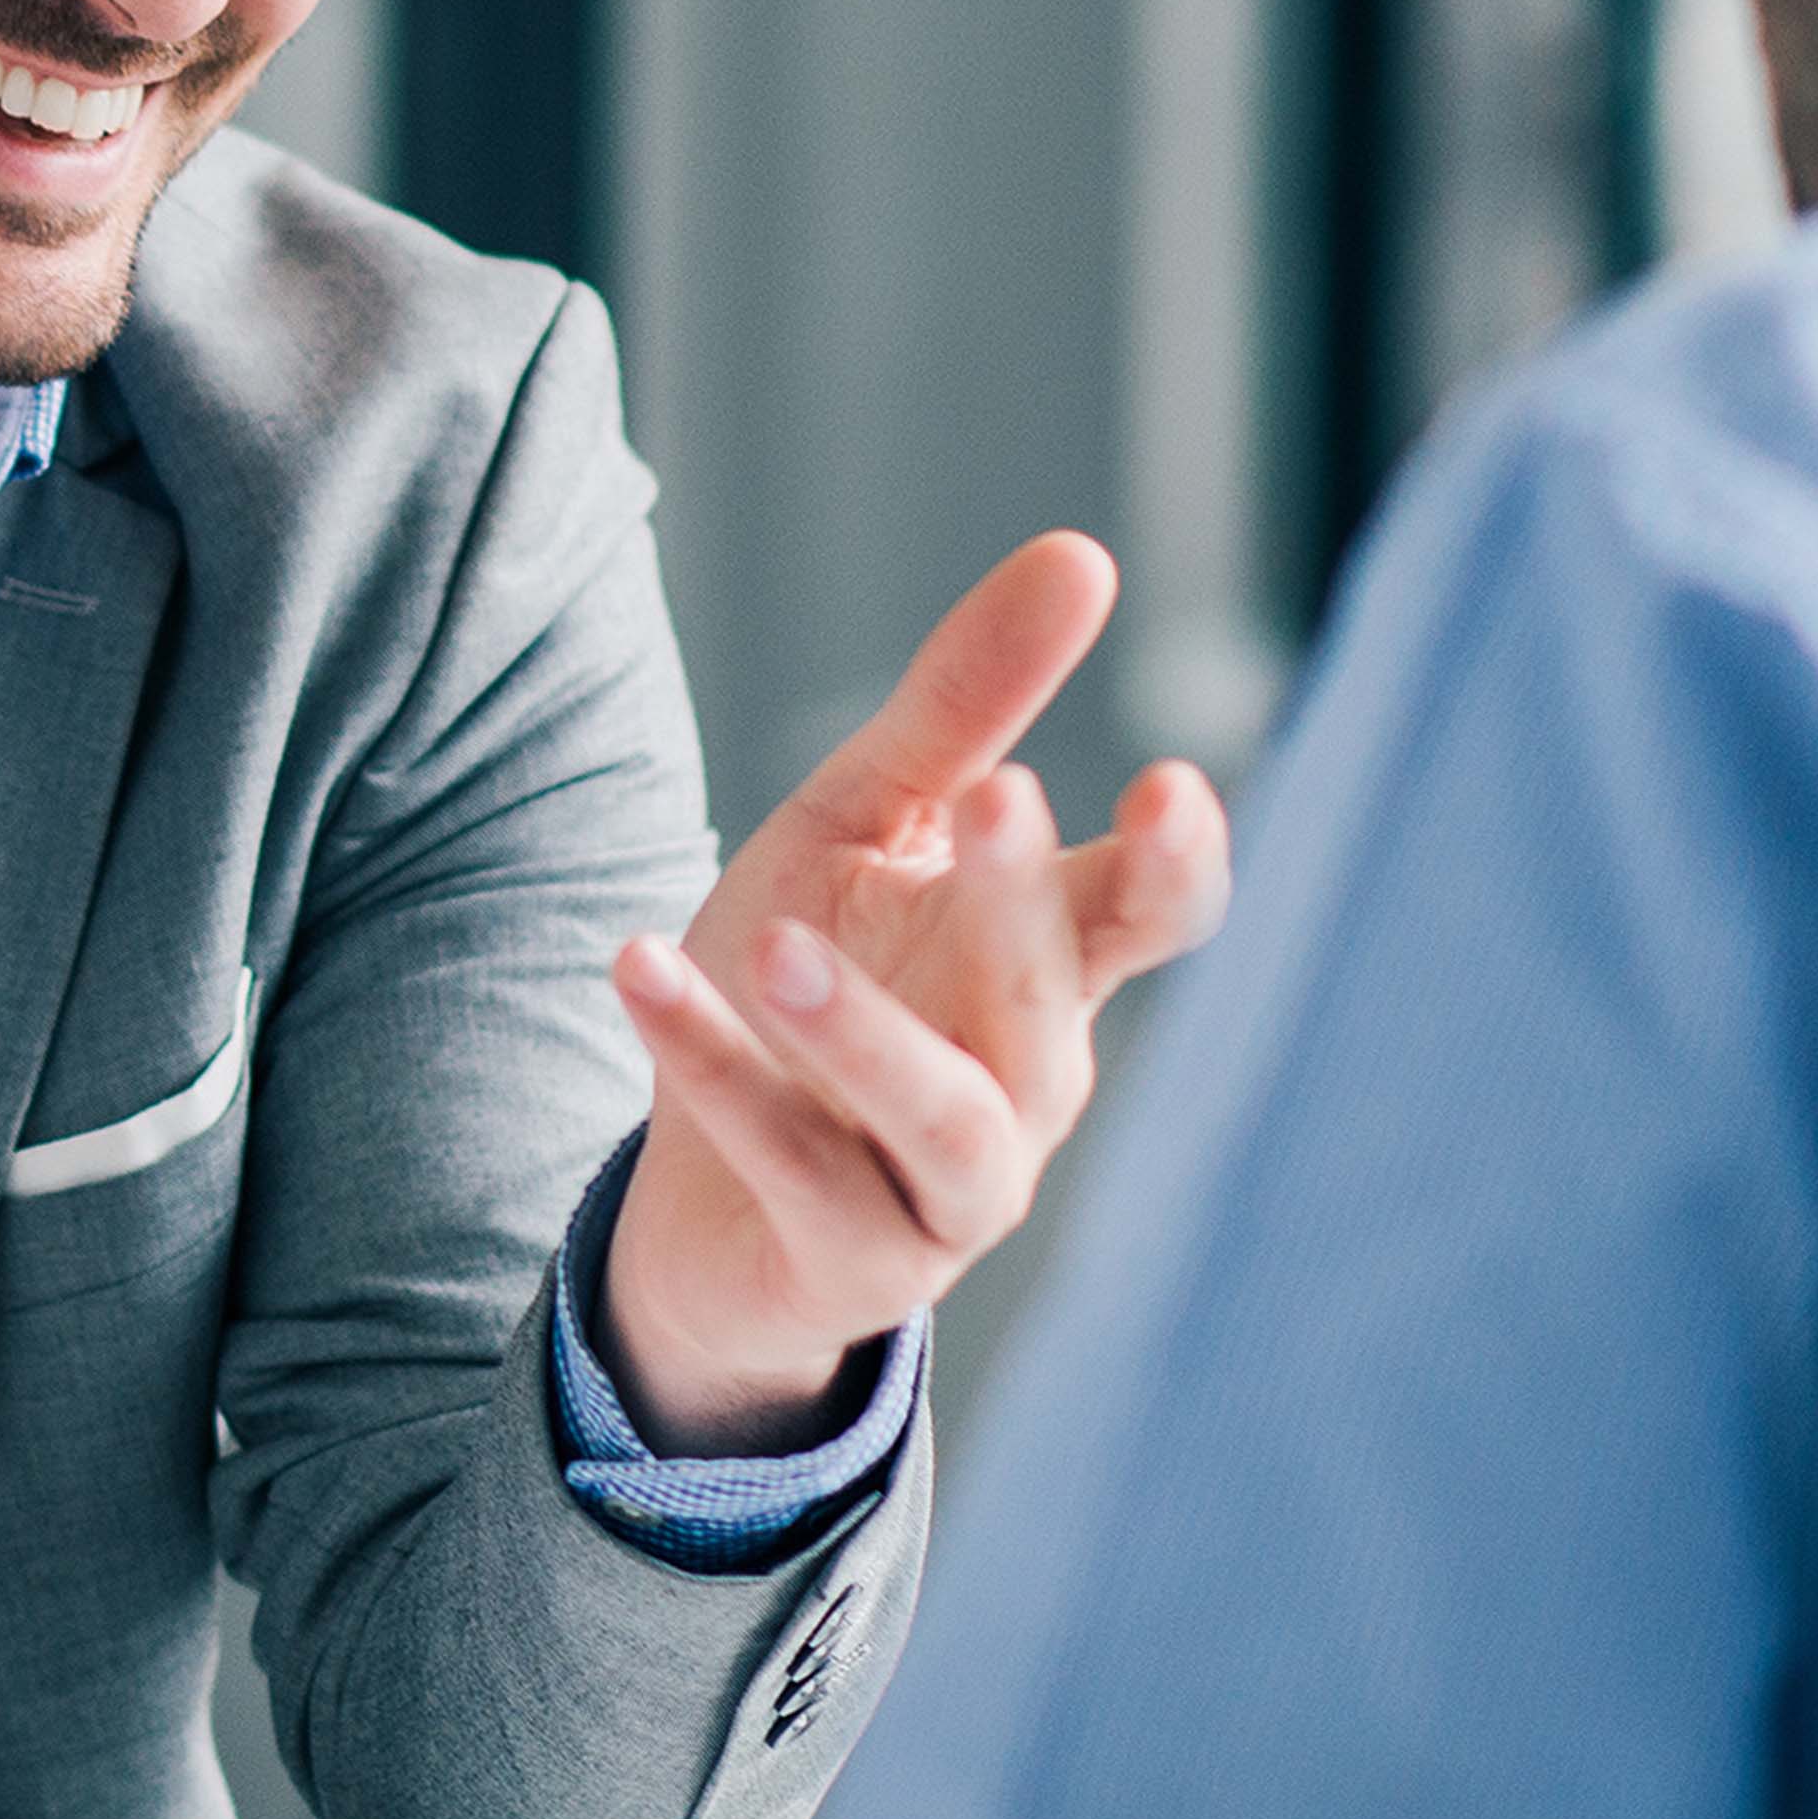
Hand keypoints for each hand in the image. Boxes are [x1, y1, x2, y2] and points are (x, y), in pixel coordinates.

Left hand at [595, 531, 1231, 1448]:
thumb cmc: (811, 979)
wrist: (699, 1194)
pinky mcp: (856, 1265)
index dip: (1176, 863)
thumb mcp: (866, 822)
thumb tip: (1084, 553)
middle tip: (1000, 795)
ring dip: (866, 1033)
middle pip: (1050, 1001)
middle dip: (1025, 904)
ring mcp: (950, 1191)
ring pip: (945, 1120)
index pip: (1151, 916)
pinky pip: (792, 1164)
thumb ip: (964, 706)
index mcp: (1046, 966)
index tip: (1169, 785)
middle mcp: (1026, 1083)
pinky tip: (641, 968)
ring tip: (780, 944)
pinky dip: (716, 1070)